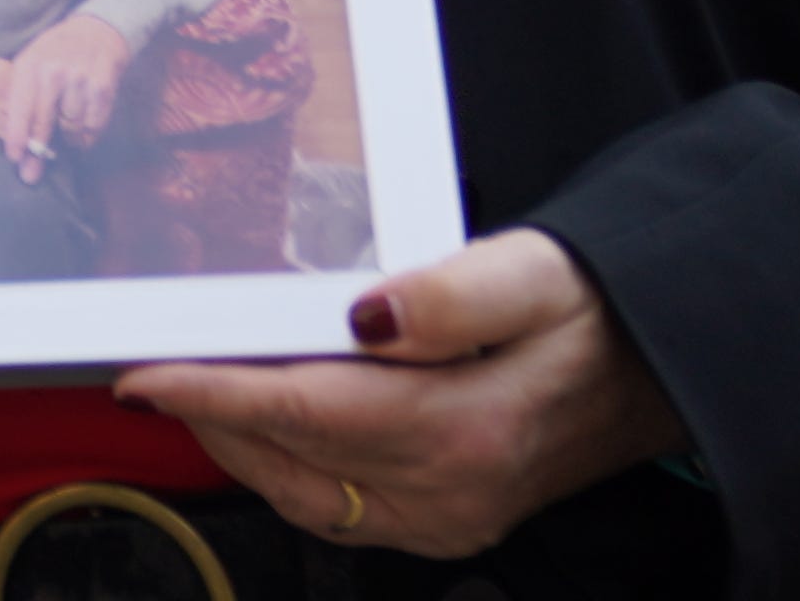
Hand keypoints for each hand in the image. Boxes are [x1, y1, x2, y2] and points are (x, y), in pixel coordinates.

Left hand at [0, 12, 133, 171]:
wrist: (97, 30)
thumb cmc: (56, 53)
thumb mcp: (32, 62)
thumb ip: (23, 95)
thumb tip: (17, 138)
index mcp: (30, 64)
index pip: (20, 106)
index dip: (16, 135)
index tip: (13, 158)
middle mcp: (54, 71)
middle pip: (44, 123)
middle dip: (37, 153)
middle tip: (31, 175)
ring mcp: (80, 79)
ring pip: (70, 128)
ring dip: (69, 137)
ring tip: (67, 126)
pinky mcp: (103, 88)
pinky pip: (93, 125)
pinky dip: (89, 133)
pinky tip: (84, 125)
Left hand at [119, 228, 688, 558]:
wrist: (657, 368)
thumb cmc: (593, 311)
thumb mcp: (533, 274)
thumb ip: (448, 295)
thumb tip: (365, 316)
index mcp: (464, 426)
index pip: (302, 414)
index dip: (212, 395)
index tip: (142, 375)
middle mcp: (451, 491)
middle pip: (290, 461)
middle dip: (210, 418)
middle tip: (155, 366)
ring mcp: (450, 519)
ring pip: (305, 497)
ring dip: (241, 449)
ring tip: (194, 393)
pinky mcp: (450, 526)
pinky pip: (340, 512)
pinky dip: (287, 472)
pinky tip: (264, 430)